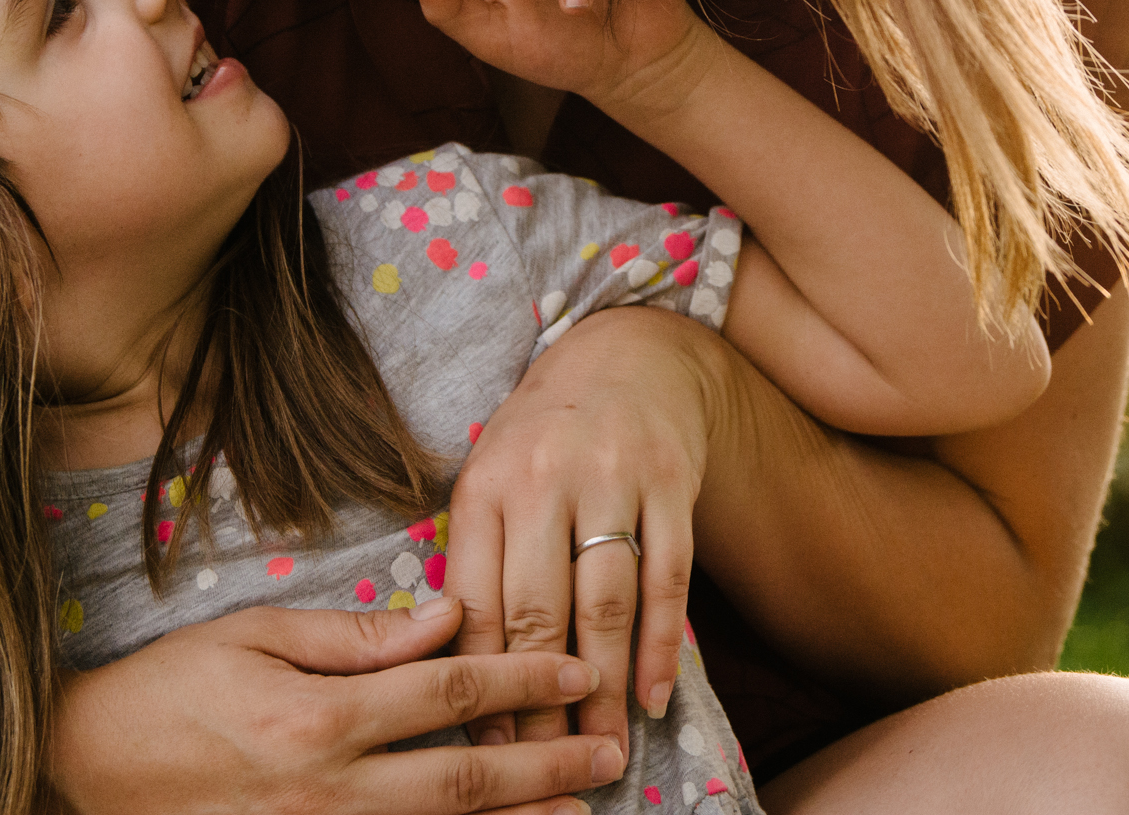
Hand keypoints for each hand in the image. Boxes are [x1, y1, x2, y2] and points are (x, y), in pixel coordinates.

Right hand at [45, 599, 624, 814]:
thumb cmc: (163, 692)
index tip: (575, 670)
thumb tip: (445, 615)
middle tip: (608, 752)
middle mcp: (329, 789)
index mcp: (319, 714)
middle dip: (546, 764)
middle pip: (464, 777)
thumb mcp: (252, 635)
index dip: (519, 677)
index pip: (447, 691)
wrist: (78, 777)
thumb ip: (355, 633)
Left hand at [442, 306, 719, 757]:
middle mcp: (542, 479)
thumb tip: (458, 672)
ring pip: (606, 604)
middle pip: (539, 613)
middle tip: (546, 770)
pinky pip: (668, 577)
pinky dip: (662, 646)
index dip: (477, 685)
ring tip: (603, 752)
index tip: (484, 748)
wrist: (624, 358)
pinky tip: (654, 698)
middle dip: (541, 705)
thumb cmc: (541, 440)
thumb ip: (475, 562)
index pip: (472, 604)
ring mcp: (611, 478)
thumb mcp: (490, 481)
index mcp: (483, 487)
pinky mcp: (671, 481)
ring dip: (605, 690)